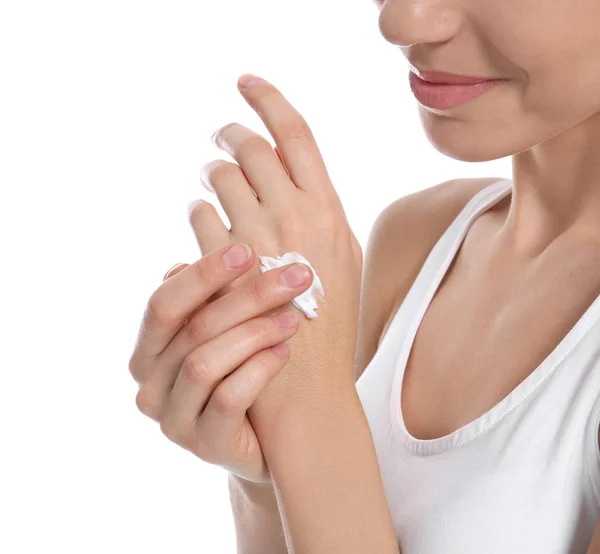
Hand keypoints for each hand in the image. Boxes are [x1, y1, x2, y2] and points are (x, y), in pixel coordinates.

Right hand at [128, 243, 313, 483]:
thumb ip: (215, 298)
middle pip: (192, 328)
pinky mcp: (203, 445)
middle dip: (247, 296)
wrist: (267, 438)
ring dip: (255, 332)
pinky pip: (228, 400)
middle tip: (296, 275)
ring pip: (204, 363)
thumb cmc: (243, 371)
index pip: (163, 302)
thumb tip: (226, 243)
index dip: (204, 273)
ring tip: (294, 319)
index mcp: (148, 350)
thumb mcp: (226, 332)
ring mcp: (173, 420)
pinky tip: (284, 352)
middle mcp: (149, 385)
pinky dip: (259, 369)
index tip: (248, 249)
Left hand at [189, 74, 362, 406]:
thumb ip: (320, 214)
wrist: (308, 384)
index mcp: (331, 211)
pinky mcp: (230, 267)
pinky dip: (200, 214)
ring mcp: (262, 241)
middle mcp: (298, 216)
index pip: (297, 134)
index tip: (248, 82)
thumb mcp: (343, 261)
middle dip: (230, 135)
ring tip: (213, 180)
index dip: (269, 100)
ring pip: (221, 176)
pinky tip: (208, 229)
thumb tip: (289, 175)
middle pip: (252, 147)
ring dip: (211, 172)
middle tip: (221, 136)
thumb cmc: (329, 325)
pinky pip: (200, 216)